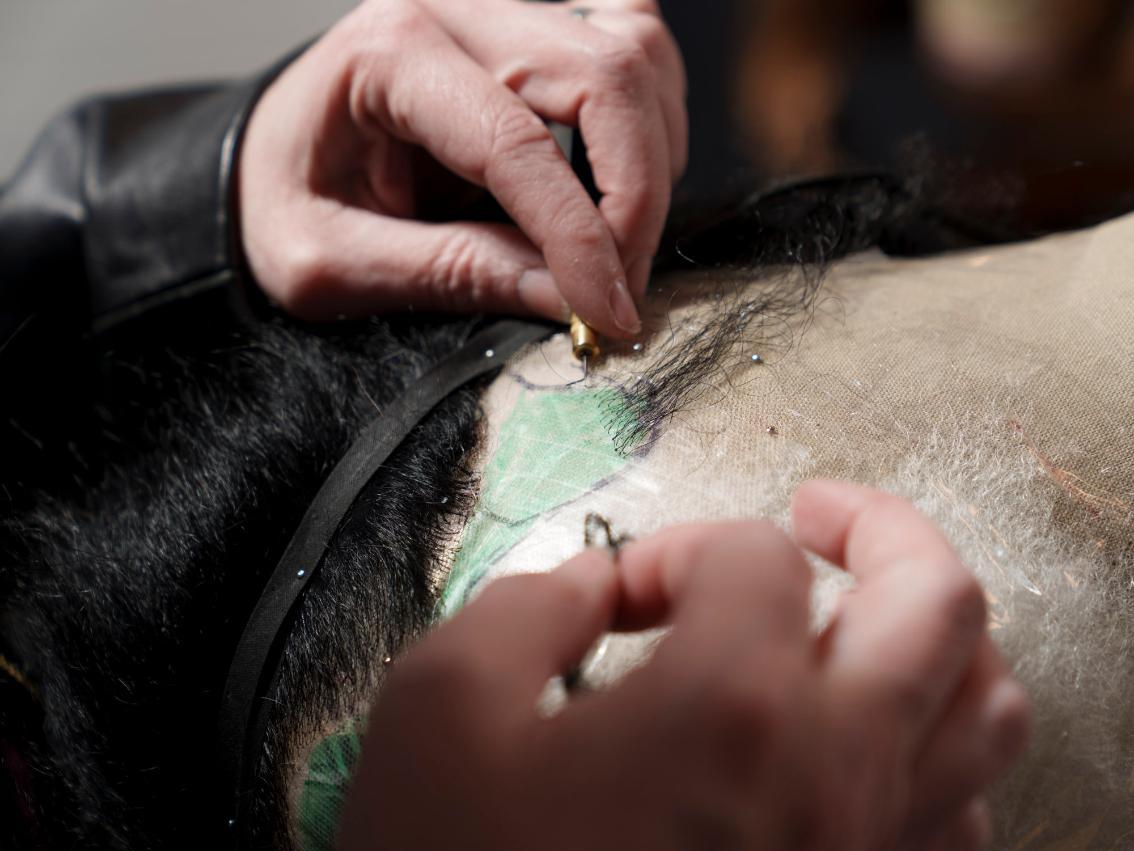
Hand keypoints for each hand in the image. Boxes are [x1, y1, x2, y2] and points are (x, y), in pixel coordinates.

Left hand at [238, 0, 686, 337]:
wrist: (267, 155)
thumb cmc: (283, 200)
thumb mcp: (332, 262)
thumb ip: (448, 272)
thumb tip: (563, 296)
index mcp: (388, 54)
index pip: (517, 143)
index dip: (580, 239)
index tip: (607, 315)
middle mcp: (455, 7)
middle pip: (604, 76)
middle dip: (636, 198)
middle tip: (621, 288)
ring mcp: (499, 8)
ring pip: (633, 51)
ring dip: (653, 156)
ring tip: (620, 244)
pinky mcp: (529, 27)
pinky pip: (626, 40)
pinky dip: (649, 111)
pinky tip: (626, 174)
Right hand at [337, 481, 1028, 850]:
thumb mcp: (439, 703)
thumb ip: (528, 601)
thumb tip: (593, 585)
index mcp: (728, 704)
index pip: (752, 554)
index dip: (676, 548)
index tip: (619, 594)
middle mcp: (829, 771)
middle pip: (938, 599)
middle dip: (882, 527)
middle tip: (821, 513)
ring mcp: (865, 850)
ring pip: (989, 709)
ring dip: (938, 637)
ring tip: (869, 616)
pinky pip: (962, 815)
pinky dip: (936, 749)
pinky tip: (867, 741)